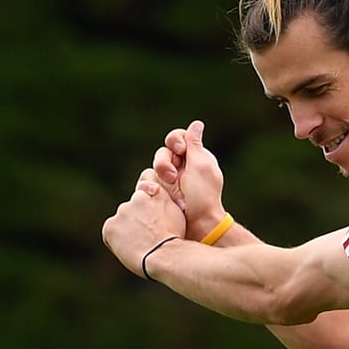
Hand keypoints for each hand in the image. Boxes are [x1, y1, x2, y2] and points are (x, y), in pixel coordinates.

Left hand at [102, 169, 186, 276]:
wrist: (166, 254)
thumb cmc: (175, 237)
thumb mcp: (176, 210)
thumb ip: (163, 198)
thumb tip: (154, 189)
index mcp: (153, 193)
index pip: (143, 195)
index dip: (148, 210)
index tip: (153, 221)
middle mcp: (135, 199)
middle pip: (132, 209)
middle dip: (137, 219)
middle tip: (148, 235)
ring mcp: (121, 212)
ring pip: (121, 221)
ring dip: (127, 229)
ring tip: (141, 244)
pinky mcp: (110, 227)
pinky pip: (110, 234)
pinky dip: (116, 241)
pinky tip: (130, 248)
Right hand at [154, 120, 226, 240]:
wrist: (197, 224)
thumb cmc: (203, 196)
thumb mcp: (201, 166)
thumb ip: (195, 145)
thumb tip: (196, 124)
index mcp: (193, 158)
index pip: (177, 138)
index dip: (175, 140)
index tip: (181, 149)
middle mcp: (180, 168)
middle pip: (162, 153)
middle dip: (165, 161)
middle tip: (173, 176)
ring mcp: (168, 182)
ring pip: (151, 168)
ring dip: (158, 175)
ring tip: (168, 188)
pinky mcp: (158, 194)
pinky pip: (144, 183)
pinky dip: (148, 186)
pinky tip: (155, 193)